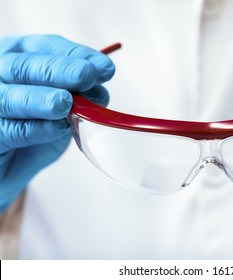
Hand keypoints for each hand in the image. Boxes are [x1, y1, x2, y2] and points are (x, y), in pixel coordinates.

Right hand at [0, 34, 114, 210]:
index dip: (75, 55)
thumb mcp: (62, 108)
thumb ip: (79, 96)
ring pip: (10, 97)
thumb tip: (99, 91)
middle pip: (23, 67)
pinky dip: (35, 129)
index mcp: (19, 59)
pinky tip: (56, 128)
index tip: (105, 67)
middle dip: (59, 70)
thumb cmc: (35, 128)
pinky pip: (10, 130)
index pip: (45, 48)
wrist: (8, 164)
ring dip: (42, 99)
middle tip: (86, 75)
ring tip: (65, 103)